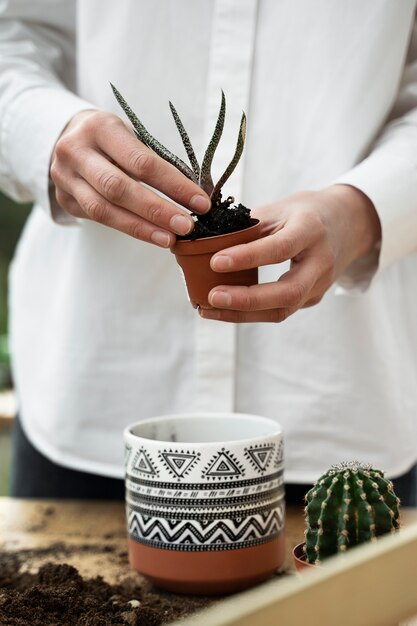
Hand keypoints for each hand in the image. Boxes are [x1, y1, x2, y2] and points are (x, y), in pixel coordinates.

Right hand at [50, 110, 210, 246]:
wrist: (69, 138)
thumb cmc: (113, 138)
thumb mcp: (131, 136)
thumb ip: (155, 162)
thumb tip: (193, 197)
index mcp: (99, 127)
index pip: (141, 161)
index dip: (173, 185)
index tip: (200, 203)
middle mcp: (75, 151)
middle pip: (119, 188)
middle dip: (156, 210)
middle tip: (186, 226)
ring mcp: (65, 177)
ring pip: (104, 210)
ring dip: (141, 228)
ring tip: (169, 239)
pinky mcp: (64, 199)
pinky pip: (98, 219)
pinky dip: (128, 228)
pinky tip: (151, 235)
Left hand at [200, 185, 380, 322]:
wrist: (349, 223)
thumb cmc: (306, 213)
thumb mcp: (279, 209)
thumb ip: (247, 226)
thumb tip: (204, 240)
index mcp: (310, 229)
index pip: (280, 248)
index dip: (247, 257)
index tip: (215, 262)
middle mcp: (320, 261)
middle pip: (287, 292)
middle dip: (247, 299)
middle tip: (212, 297)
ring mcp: (319, 284)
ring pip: (282, 309)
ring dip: (242, 314)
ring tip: (208, 308)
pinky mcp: (312, 298)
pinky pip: (279, 310)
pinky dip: (250, 313)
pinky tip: (223, 308)